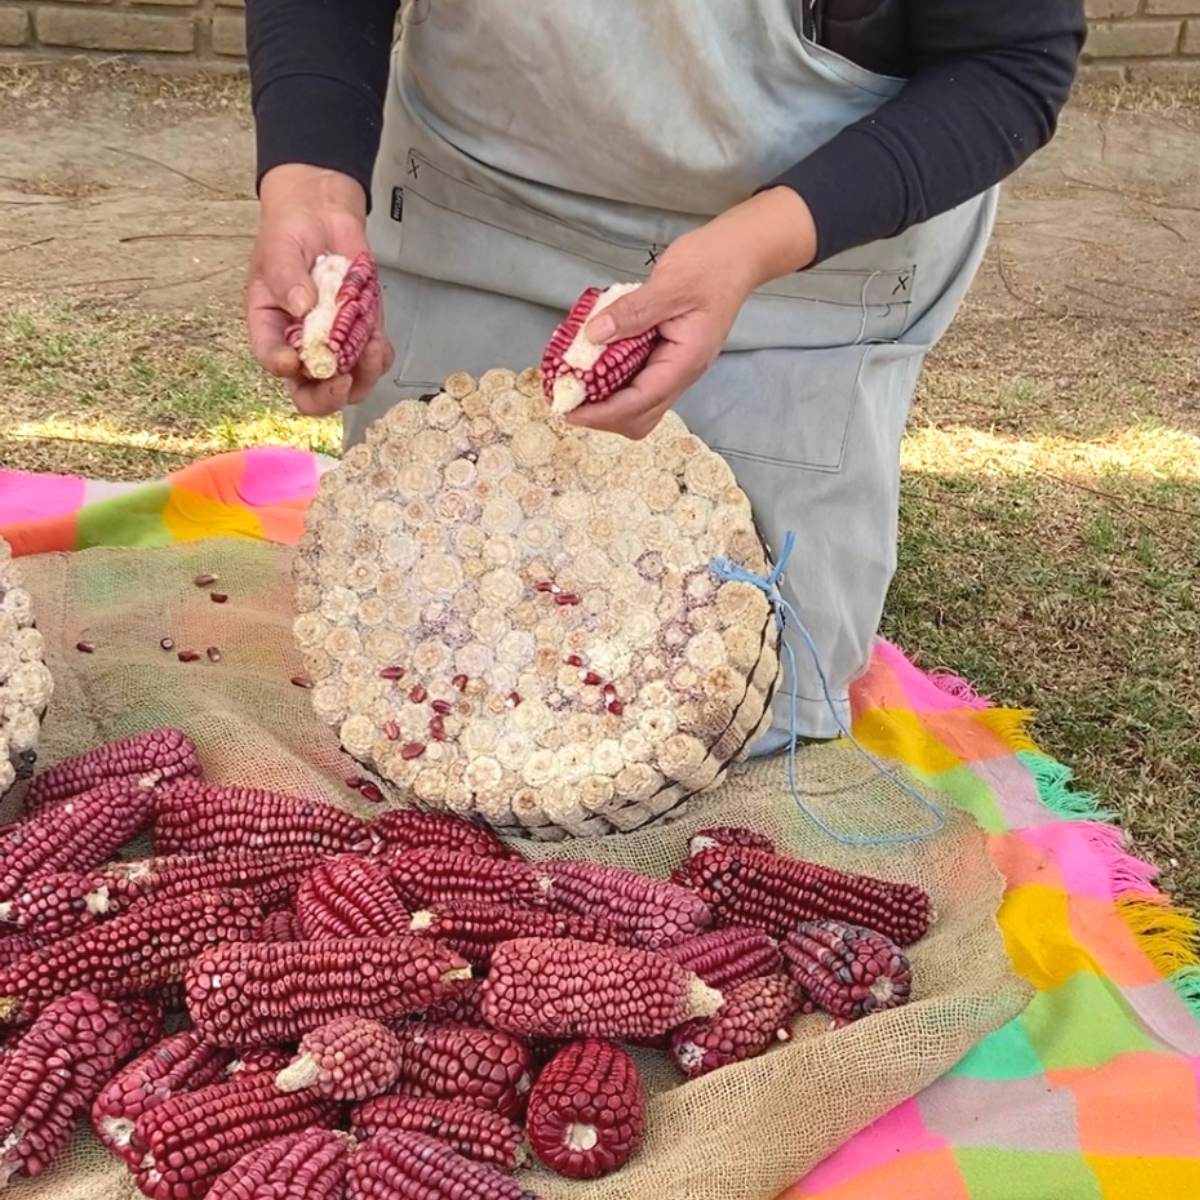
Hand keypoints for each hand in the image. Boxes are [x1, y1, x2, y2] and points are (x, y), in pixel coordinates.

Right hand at [247, 164, 393, 416]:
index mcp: (271, 330)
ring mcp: (336, 346)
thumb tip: (300, 305)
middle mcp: (302, 347)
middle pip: (310, 395)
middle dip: (327, 396)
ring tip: (371, 349)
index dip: (283, 368)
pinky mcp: (363, 336)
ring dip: (363, 377)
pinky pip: (375, 362)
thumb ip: (286, 276)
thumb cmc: (289, 235)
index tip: (294, 360)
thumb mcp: (279, 249)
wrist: (321, 218)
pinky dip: (380, 357)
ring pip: (349, 386)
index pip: (272, 361)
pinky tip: (379, 340)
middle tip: (341, 380)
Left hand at [566, 187, 818, 439]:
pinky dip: (614, 383)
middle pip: (640, 418)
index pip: (639, 402)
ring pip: (639, 406)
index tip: (568, 409)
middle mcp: (682, 373)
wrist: (739, 253)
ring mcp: (676, 368)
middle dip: (602, 416)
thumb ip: (632, 312)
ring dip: (607, 403)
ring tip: (576, 383)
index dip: (601, 412)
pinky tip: (593, 364)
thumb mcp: (670, 283)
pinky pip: (639, 383)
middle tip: (567, 396)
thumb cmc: (711, 264)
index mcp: (685, 362)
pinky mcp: (668, 357)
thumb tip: (592, 337)